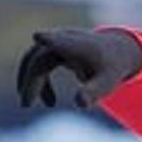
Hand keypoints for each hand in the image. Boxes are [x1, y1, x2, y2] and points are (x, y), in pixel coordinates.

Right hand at [15, 27, 141, 110]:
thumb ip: (93, 92)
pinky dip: (38, 82)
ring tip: (27, 104)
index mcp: (77, 45)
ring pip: (32, 60)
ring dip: (28, 81)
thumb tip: (79, 103)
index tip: (38, 36)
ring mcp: (55, 42)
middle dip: (30, 80)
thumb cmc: (110, 68)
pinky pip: (37, 64)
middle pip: (38, 57)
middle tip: (26, 104)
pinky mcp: (52, 48)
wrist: (115, 52)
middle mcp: (62, 39)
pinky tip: (51, 103)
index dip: (49, 39)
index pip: (60, 41)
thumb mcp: (107, 83)